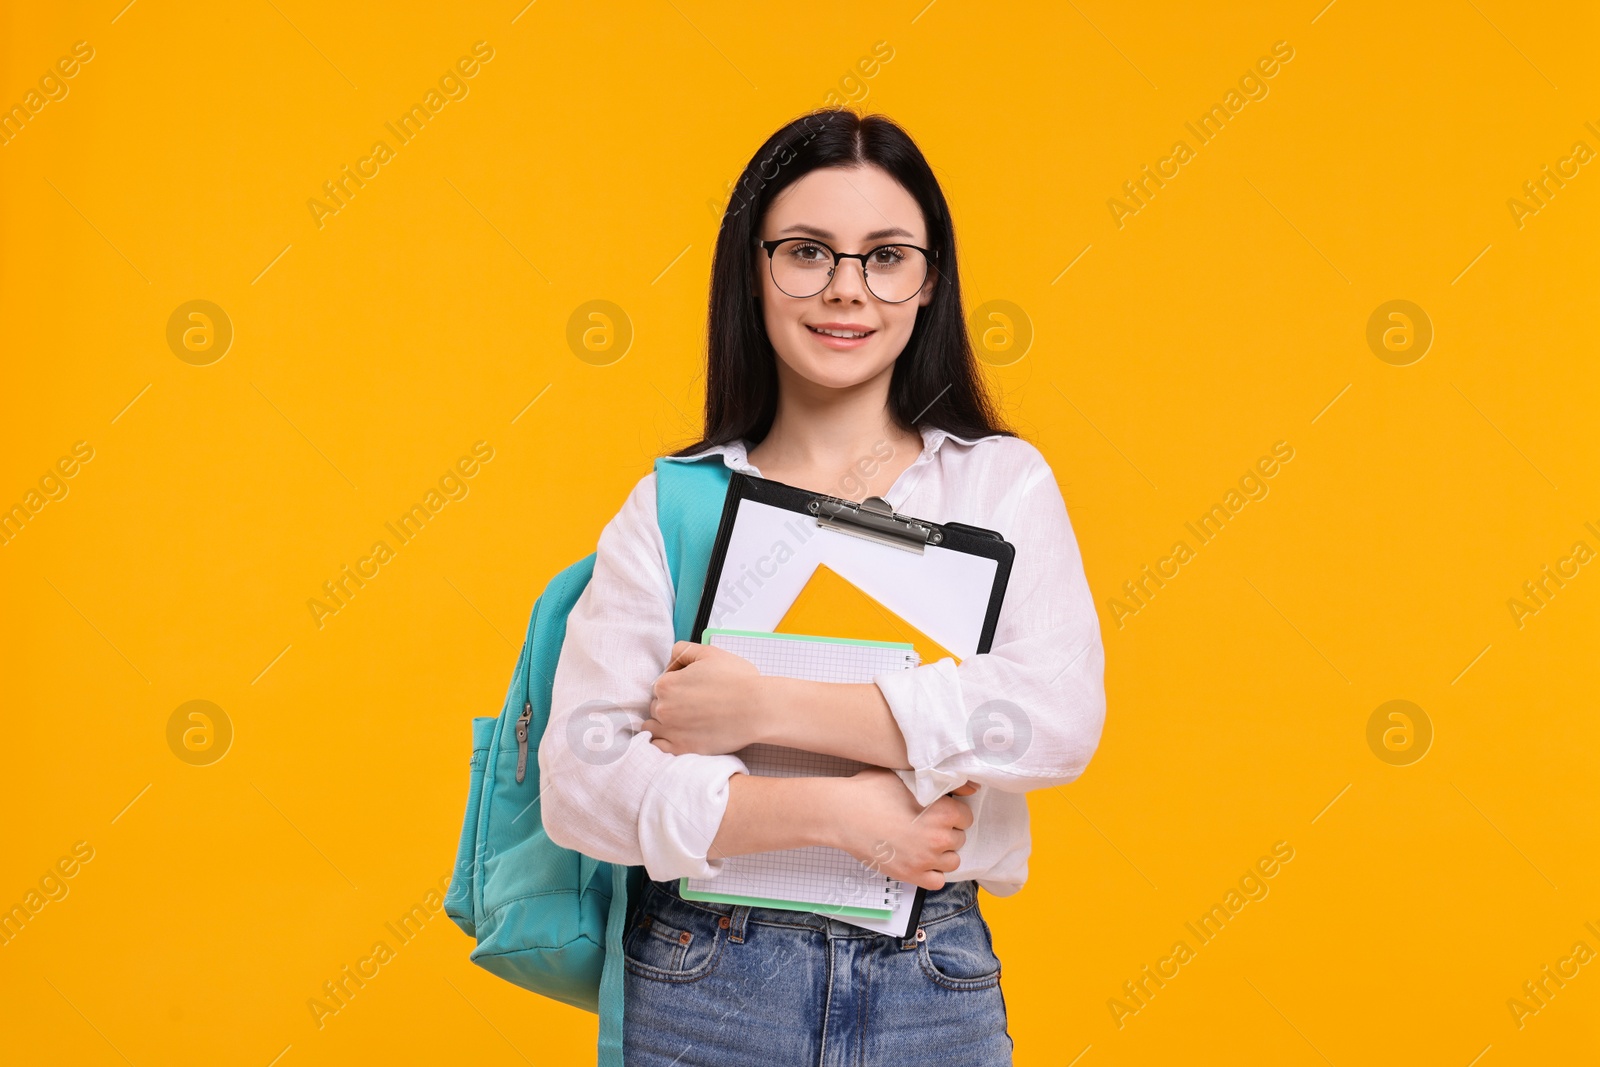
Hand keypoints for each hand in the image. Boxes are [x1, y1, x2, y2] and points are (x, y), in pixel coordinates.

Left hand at [643, 641, 767, 755]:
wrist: (756, 709)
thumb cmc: (738, 681)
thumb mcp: (710, 653)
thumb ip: (684, 650)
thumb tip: (672, 659)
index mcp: (666, 684)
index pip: (661, 685)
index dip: (677, 685)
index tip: (693, 689)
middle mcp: (663, 709)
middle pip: (657, 706)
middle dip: (671, 705)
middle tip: (694, 705)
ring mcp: (671, 731)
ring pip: (655, 727)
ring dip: (664, 724)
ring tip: (686, 722)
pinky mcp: (682, 749)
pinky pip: (660, 748)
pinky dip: (665, 743)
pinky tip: (679, 736)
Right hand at [828, 768, 977, 890]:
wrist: (842, 814)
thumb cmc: (869, 791)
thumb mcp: (905, 775)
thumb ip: (934, 781)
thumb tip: (958, 783)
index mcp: (943, 811)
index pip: (966, 817)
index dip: (954, 813)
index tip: (941, 812)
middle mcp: (938, 837)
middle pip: (959, 839)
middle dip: (946, 832)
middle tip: (927, 826)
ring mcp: (925, 859)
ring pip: (952, 861)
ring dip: (942, 854)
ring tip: (925, 844)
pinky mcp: (910, 875)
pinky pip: (937, 881)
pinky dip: (932, 873)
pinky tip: (921, 861)